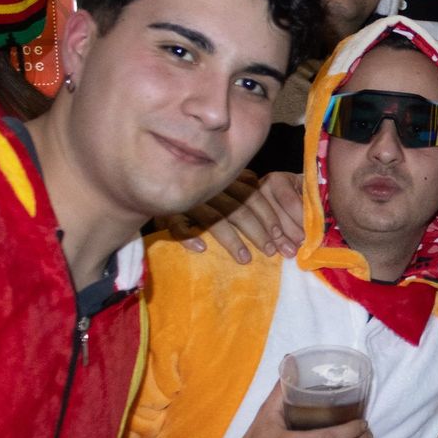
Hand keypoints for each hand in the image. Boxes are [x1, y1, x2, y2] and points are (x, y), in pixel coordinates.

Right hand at [167, 170, 301, 261]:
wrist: (156, 179)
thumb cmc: (197, 187)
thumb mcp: (221, 181)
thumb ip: (243, 182)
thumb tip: (264, 186)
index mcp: (225, 180)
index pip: (253, 197)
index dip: (269, 216)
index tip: (281, 236)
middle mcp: (210, 189)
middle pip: (239, 210)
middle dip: (258, 232)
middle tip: (272, 251)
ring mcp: (189, 201)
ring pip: (214, 219)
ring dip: (231, 239)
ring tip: (245, 258)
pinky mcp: (167, 213)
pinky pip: (177, 225)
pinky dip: (188, 236)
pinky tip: (201, 248)